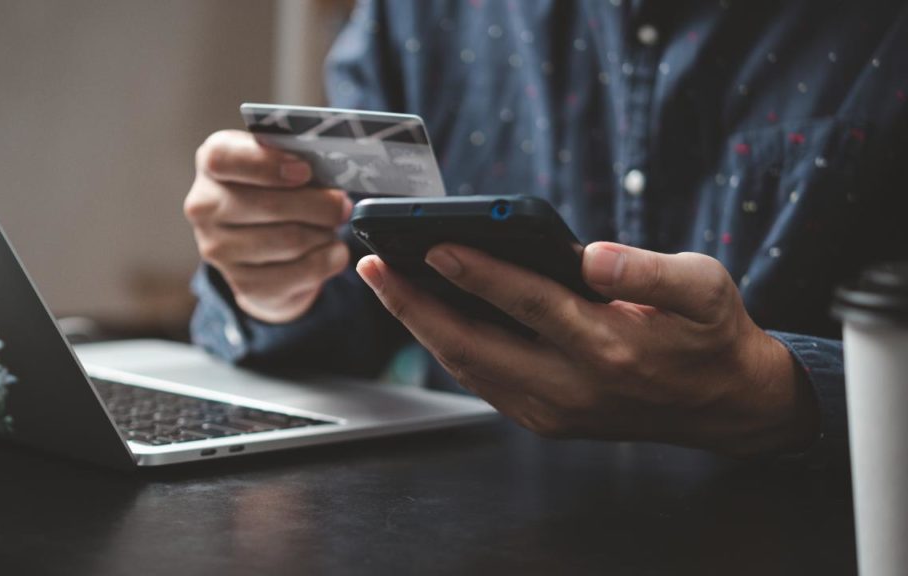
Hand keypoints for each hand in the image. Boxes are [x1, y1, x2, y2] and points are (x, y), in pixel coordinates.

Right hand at [184, 130, 351, 322]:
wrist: (263, 248)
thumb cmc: (277, 191)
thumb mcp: (281, 162)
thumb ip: (297, 158)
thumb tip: (335, 172)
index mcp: (211, 164)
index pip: (224, 159)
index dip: (268, 165)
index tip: (304, 171)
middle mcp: (204, 207)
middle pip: (269, 205)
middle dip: (319, 205)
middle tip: (341, 206)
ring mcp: (219, 250)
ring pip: (289, 240)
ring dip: (324, 233)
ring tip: (331, 228)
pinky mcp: (243, 285)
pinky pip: (300, 272)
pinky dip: (327, 260)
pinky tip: (333, 251)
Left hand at [356, 242, 819, 456]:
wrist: (723, 405)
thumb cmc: (708, 334)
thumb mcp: (705, 288)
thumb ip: (650, 270)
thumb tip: (589, 256)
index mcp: (610, 347)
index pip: (529, 304)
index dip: (478, 272)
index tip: (433, 244)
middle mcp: (572, 387)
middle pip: (474, 346)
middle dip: (415, 305)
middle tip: (372, 264)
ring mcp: (554, 411)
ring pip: (467, 367)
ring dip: (420, 326)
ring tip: (385, 283)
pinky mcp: (545, 419)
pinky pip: (481, 381)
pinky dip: (446, 347)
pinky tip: (424, 314)